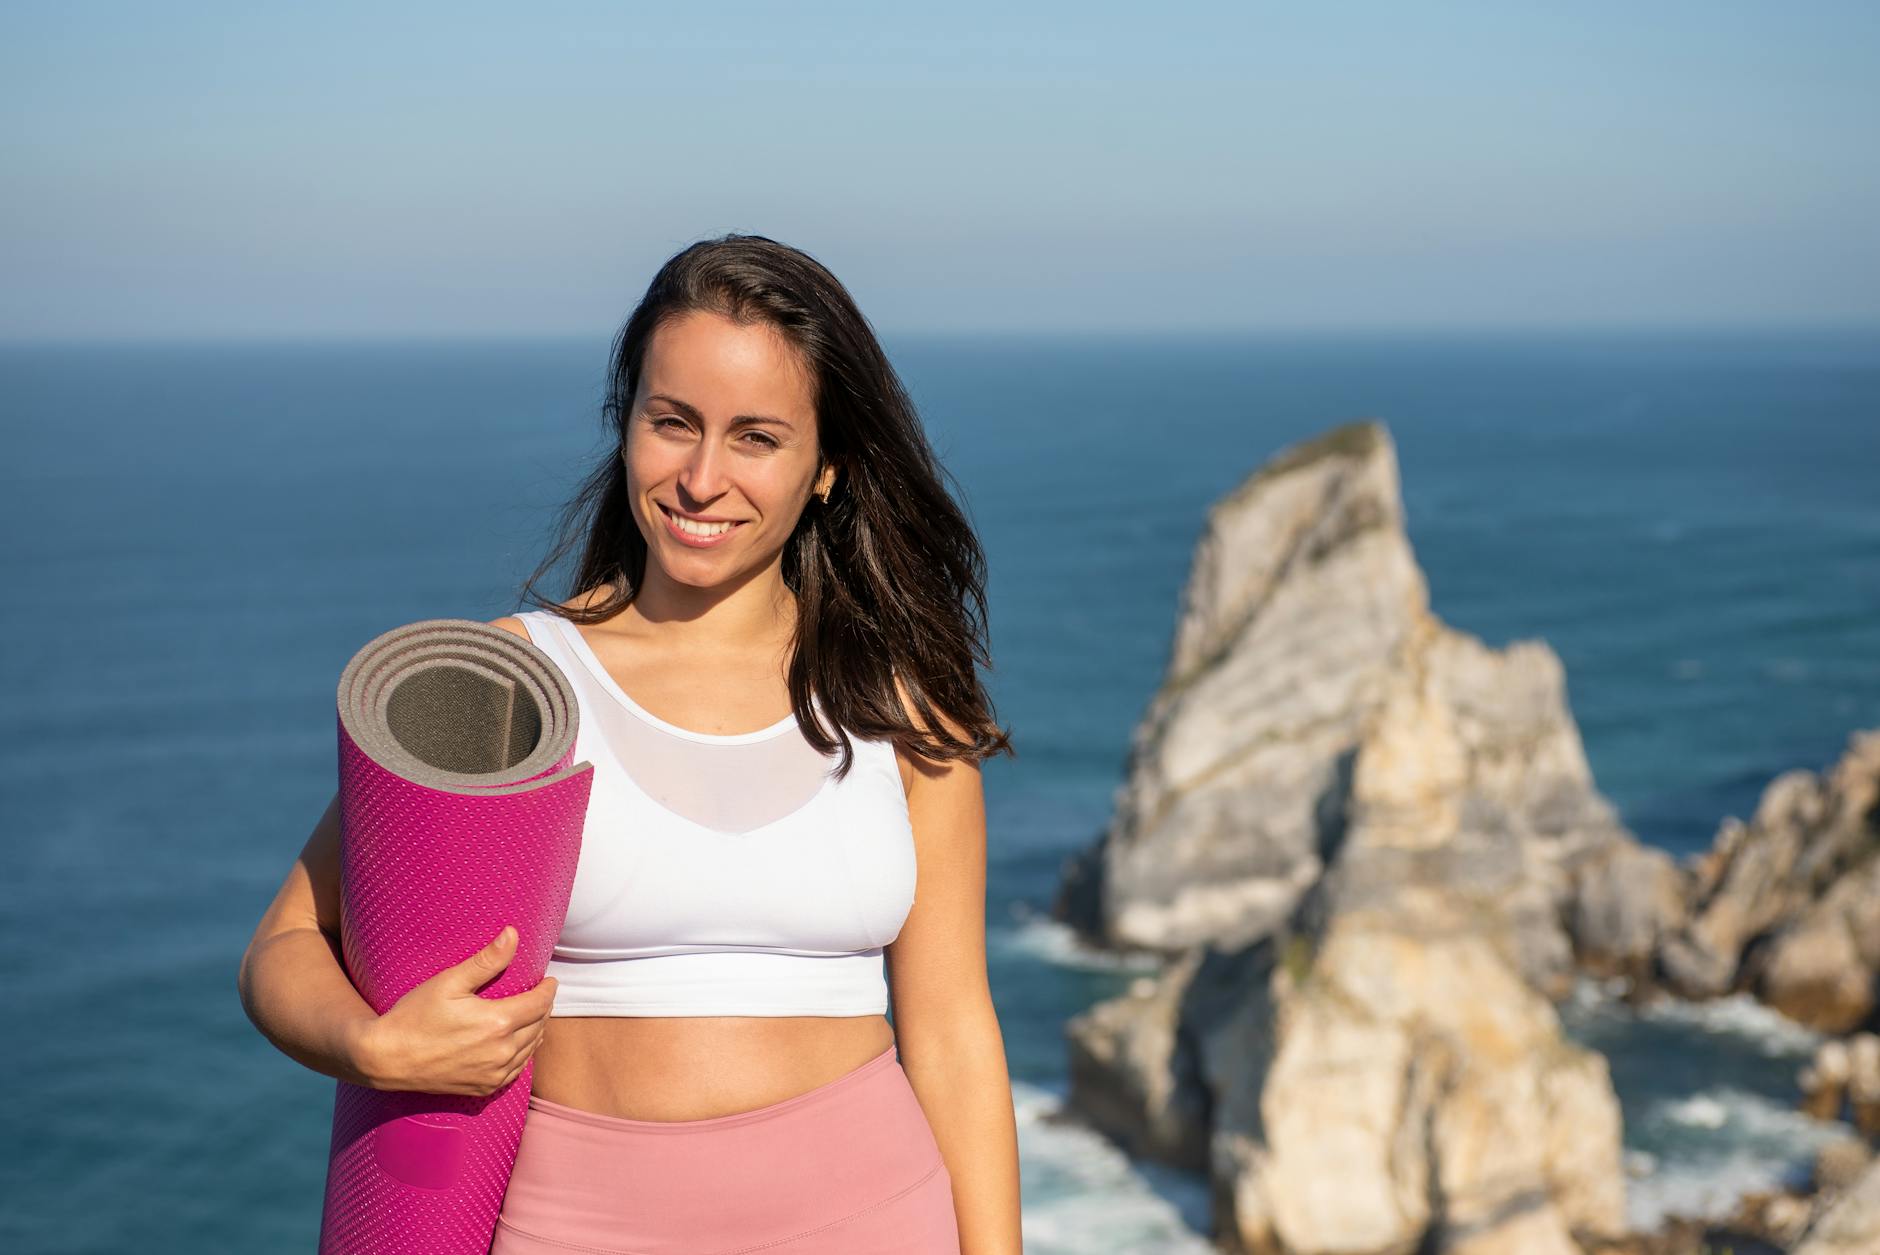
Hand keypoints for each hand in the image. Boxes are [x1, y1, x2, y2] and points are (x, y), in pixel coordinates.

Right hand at [355, 926, 557, 1096]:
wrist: (385, 1059)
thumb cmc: (414, 1016)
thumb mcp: (449, 982)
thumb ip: (486, 960)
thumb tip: (513, 934)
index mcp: (498, 1022)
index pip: (540, 1003)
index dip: (548, 989)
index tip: (549, 980)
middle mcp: (501, 1051)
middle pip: (539, 1025)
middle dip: (543, 1007)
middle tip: (541, 994)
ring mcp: (493, 1074)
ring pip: (530, 1049)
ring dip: (536, 1030)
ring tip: (532, 1015)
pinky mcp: (483, 1088)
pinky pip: (516, 1070)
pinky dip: (523, 1054)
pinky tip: (517, 1043)